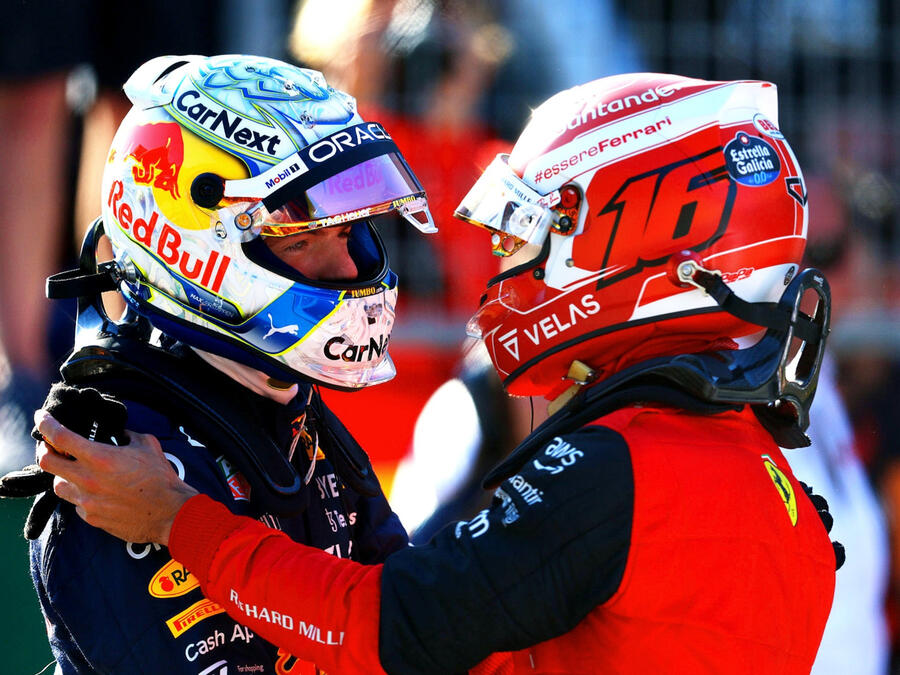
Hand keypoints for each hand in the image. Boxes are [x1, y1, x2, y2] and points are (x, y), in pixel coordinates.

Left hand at [35, 410, 197, 545]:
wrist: (169, 513)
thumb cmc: (161, 478)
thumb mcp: (147, 445)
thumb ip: (126, 436)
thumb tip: (117, 433)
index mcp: (100, 458)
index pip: (60, 436)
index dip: (46, 424)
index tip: (42, 417)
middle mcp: (87, 480)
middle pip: (46, 462)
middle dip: (44, 449)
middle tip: (51, 445)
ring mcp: (86, 502)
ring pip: (58, 485)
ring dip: (63, 475)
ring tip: (76, 471)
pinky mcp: (91, 518)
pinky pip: (76, 504)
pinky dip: (81, 495)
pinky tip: (97, 492)